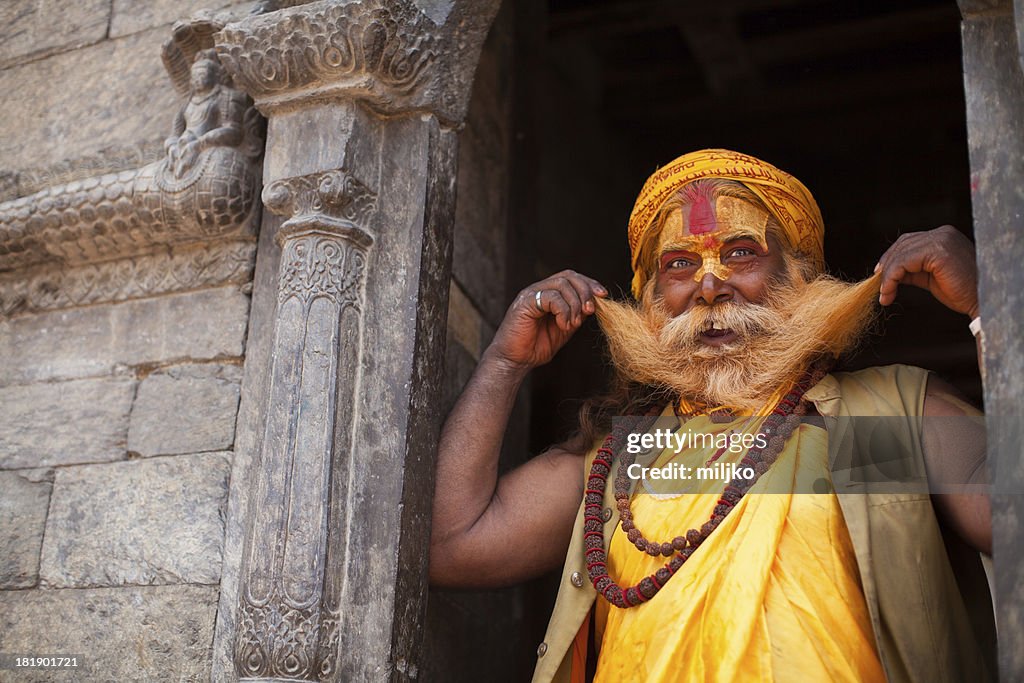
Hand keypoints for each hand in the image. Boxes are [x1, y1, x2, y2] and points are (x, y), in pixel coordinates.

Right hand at [487, 270, 607, 370]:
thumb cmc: (536, 346)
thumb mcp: (565, 328)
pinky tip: (562, 325)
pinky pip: (551, 297)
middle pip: (569, 276)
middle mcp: (539, 289)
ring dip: (575, 304)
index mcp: (549, 293)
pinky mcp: (525, 302)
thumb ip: (577, 314)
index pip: (572, 278)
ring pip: (562, 285)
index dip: (589, 284)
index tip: (603, 295)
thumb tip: (594, 303)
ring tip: (573, 324)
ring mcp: (531, 294)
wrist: (515, 360)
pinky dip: (563, 311)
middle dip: (585, 291)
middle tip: (590, 310)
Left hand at [875, 225, 978, 317]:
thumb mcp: (930, 277)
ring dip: (887, 276)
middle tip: (880, 289)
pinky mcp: (938, 251)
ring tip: (884, 295)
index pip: (908, 241)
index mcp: (943, 236)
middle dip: (887, 267)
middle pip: (902, 245)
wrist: (981, 301)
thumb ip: (912, 270)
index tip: (880, 278)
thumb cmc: (960, 292)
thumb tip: (887, 272)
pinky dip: (891, 278)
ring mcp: (941, 239)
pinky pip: (903, 262)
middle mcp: (943, 233)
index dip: (891, 258)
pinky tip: (889, 292)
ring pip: (900, 254)